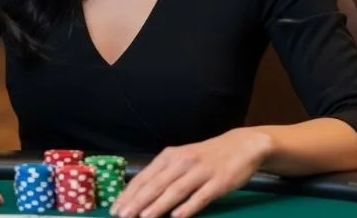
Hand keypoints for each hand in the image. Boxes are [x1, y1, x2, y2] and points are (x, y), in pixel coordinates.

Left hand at [110, 129, 272, 217]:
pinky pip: (201, 196)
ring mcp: (201, 172)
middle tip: (122, 216)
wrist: (240, 145)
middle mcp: (183, 162)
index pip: (144, 177)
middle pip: (156, 184)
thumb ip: (164, 175)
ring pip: (176, 190)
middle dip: (138, 201)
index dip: (129, 193)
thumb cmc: (205, 157)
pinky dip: (189, 206)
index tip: (115, 208)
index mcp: (170, 156)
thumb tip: (140, 195)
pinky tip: (178, 216)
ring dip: (158, 204)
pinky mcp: (218, 182)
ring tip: (143, 217)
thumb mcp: (181, 160)